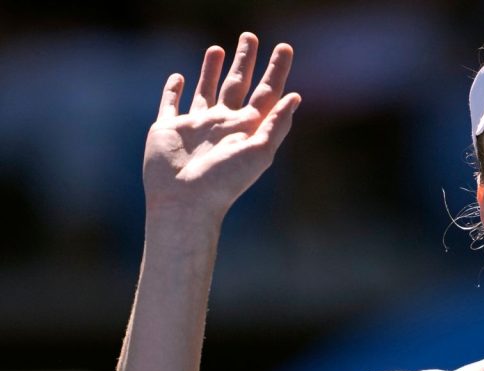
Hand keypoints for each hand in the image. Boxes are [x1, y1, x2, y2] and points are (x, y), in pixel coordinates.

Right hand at [143, 33, 300, 223]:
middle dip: (245, 60)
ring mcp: (196, 125)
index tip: (285, 47)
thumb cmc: (224, 182)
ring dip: (211, 69)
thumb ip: (277, 124)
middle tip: (250, 36)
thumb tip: (296, 96)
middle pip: (237, 84)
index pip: (267, 92)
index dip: (277, 70)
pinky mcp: (168, 128)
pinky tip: (179, 77)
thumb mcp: (258, 152)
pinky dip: (173, 90)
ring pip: (206, 89)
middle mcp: (223, 123)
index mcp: (247, 128)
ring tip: (217, 48)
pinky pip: (170, 103)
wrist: (185, 201)